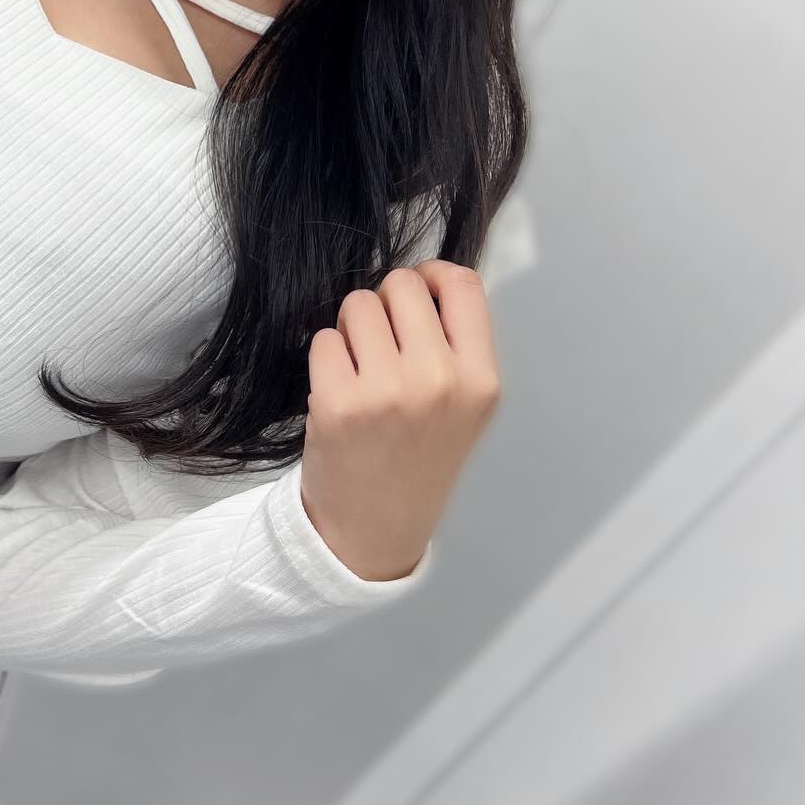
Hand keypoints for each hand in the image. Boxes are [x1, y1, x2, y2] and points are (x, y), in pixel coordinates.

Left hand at [299, 260, 502, 581]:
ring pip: (357, 304)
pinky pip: (324, 339)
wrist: (376, 529)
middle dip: (385, 303)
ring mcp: (387, 391)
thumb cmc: (419, 459)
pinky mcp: (339, 402)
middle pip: (401, 284)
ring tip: (360, 369)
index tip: (417, 291)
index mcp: (480, 379)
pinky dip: (326, 357)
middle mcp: (439, 380)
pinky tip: (339, 392)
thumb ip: (453, 344)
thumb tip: (422, 276)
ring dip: (351, 328)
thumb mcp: (464, 407)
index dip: (432, 275)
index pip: (462, 284)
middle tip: (381, 343)